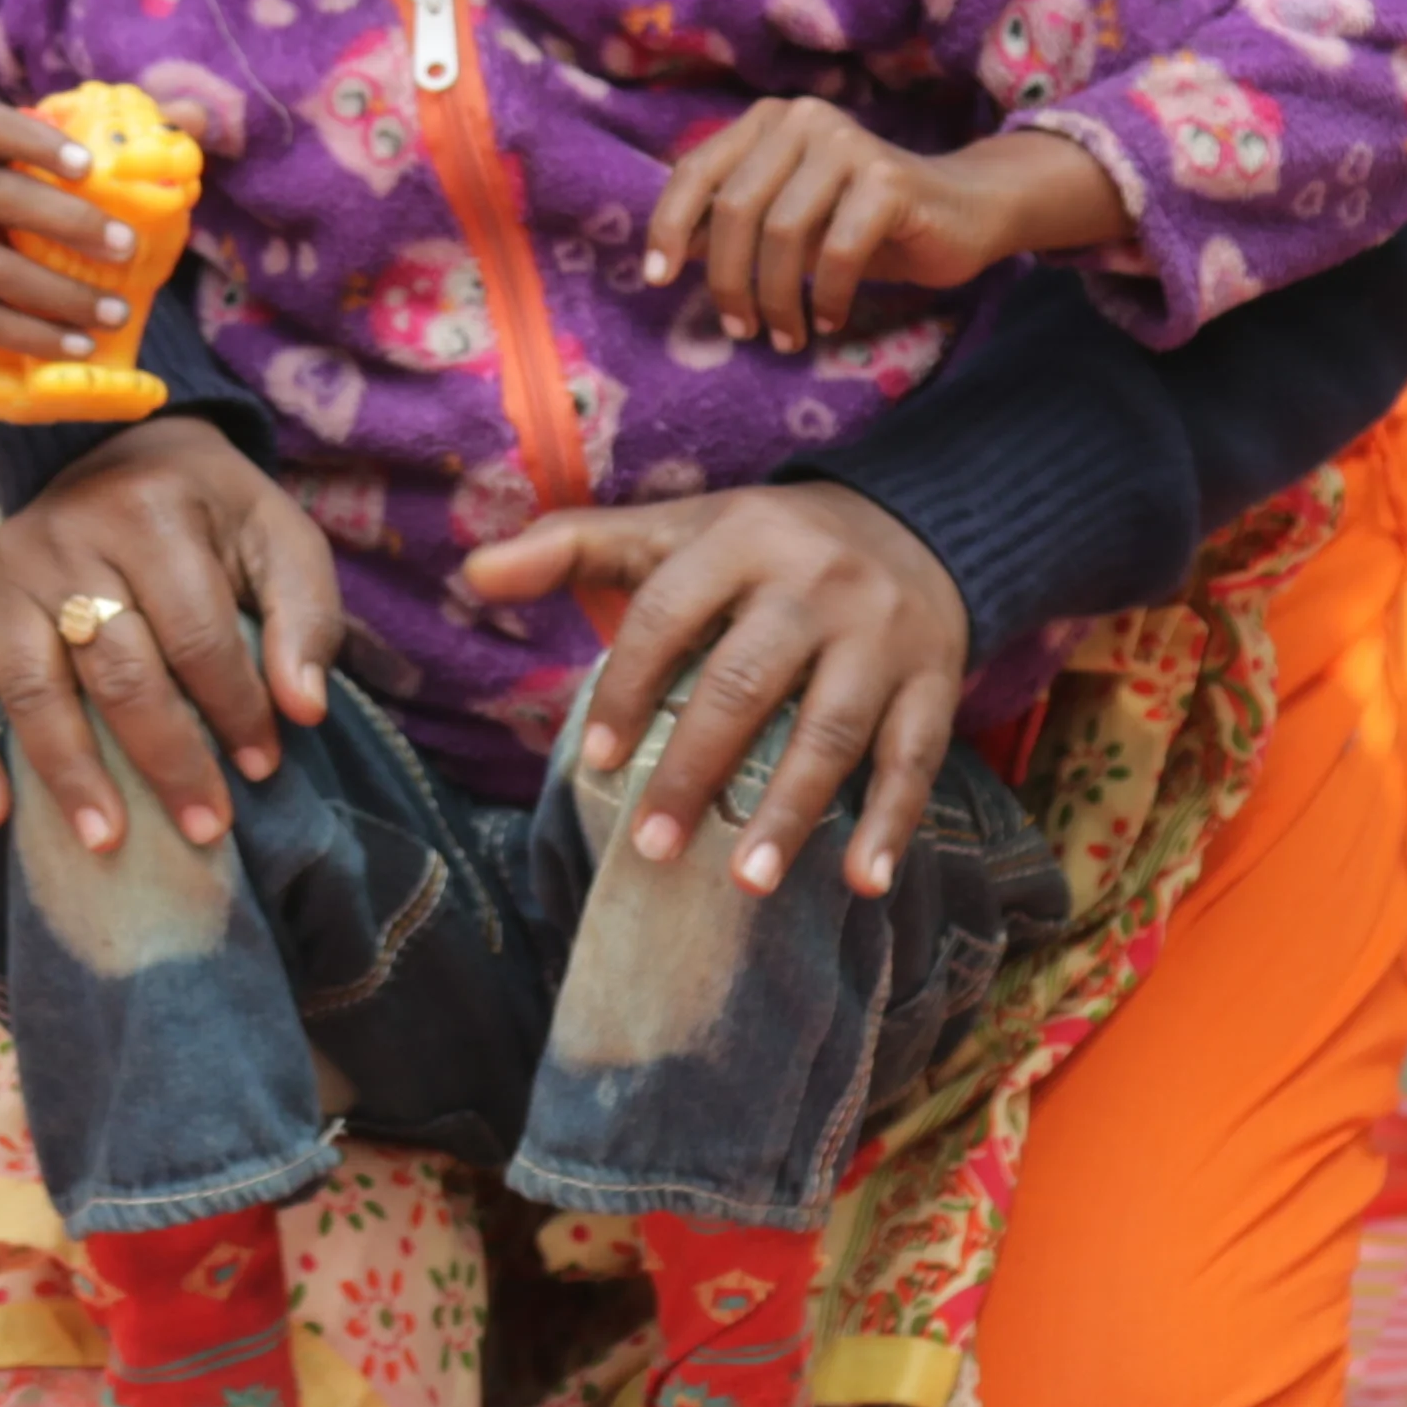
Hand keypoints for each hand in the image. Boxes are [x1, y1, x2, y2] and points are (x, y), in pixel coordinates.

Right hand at [0, 104, 153, 364]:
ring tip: (117, 313)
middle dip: (69, 222)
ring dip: (61, 294)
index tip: (90, 165)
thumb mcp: (46, 172)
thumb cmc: (12, 208)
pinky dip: (33, 336)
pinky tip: (78, 345)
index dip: (39, 142)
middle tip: (128, 248)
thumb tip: (194, 118)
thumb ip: (118, 138)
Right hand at [0, 416, 346, 857]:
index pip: (195, 632)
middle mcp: (67, 538)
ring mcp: (6, 572)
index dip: (234, 707)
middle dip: (166, 757)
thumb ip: (305, 614)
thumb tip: (303, 711)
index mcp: (152, 512)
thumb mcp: (277, 535)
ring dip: (70, 773)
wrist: (118, 450)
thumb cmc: (211, 512)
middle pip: (116, 669)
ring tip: (106, 841)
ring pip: (33, 688)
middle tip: (204, 827)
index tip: (264, 767)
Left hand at [457, 483, 969, 899]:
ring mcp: (882, 636)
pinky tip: (864, 882)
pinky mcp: (935, 681)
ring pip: (834, 729)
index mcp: (742, 540)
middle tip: (653, 848)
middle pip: (748, 681)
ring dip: (791, 811)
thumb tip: (470, 572)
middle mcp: (816, 583)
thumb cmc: (768, 544)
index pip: (670, 613)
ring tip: (748, 885)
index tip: (594, 760)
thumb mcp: (679, 531)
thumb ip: (575, 547)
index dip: (629, 686)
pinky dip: (893, 822)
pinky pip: (915, 756)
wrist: (919, 521)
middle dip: (698, 768)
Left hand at [641, 109, 1126, 350]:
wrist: (963, 211)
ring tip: (786, 335)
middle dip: (729, 280)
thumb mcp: (790, 218)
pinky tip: (828, 320)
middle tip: (741, 329)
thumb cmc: (863, 221)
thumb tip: (669, 257)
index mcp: (768, 122)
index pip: (696, 171)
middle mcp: (803, 119)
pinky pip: (838, 250)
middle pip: (735, 209)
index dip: (668, 227)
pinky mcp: (889, 180)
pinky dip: (826, 296)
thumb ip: (737, 221)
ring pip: (783, 233)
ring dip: (776, 298)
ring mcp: (848, 144)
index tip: (658, 281)